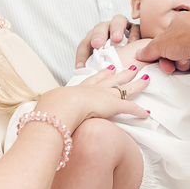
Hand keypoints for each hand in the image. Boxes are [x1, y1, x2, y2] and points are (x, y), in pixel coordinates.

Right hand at [36, 66, 150, 127]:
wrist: (63, 106)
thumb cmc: (55, 107)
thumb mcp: (53, 106)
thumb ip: (52, 111)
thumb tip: (42, 120)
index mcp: (81, 89)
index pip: (94, 79)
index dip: (103, 74)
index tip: (109, 68)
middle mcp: (96, 89)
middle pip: (113, 79)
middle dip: (123, 73)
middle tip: (131, 68)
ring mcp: (106, 96)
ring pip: (126, 88)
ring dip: (137, 85)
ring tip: (146, 80)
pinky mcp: (114, 106)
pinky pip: (131, 108)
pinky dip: (139, 111)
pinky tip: (147, 114)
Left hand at [75, 15, 140, 68]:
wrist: (139, 57)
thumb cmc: (119, 62)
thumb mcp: (105, 66)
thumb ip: (96, 68)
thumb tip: (85, 78)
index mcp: (96, 38)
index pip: (85, 44)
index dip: (82, 55)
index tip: (81, 67)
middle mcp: (108, 30)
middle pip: (100, 27)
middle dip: (98, 35)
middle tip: (97, 45)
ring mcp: (122, 27)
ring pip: (117, 20)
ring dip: (115, 29)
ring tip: (116, 39)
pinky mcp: (136, 28)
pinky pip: (134, 27)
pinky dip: (133, 33)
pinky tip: (133, 42)